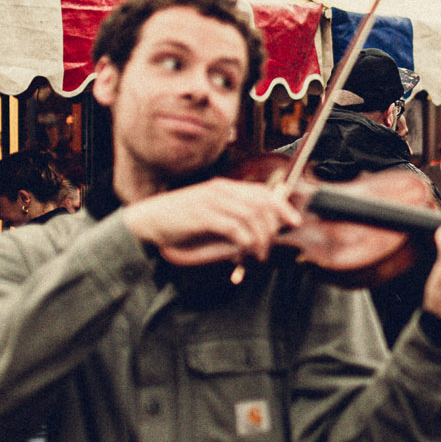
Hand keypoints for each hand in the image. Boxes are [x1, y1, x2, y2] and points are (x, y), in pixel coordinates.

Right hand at [122, 179, 304, 266]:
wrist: (146, 221)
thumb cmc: (179, 222)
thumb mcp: (210, 217)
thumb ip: (233, 221)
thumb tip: (260, 235)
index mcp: (224, 188)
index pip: (262, 192)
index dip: (282, 206)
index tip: (294, 222)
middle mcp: (220, 191)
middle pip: (262, 204)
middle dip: (272, 227)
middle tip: (267, 247)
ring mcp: (211, 201)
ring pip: (252, 216)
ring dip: (260, 238)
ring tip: (258, 254)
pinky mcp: (202, 215)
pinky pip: (234, 227)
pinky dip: (245, 241)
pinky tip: (245, 251)